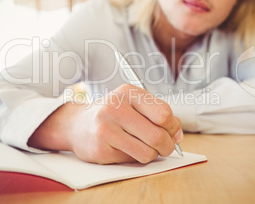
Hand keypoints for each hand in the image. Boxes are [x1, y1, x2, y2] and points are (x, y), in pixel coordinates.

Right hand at [28, 84, 182, 163]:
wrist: (76, 124)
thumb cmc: (110, 113)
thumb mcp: (133, 104)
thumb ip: (157, 115)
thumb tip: (177, 134)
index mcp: (127, 93)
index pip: (163, 113)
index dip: (172, 126)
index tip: (170, 130)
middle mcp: (115, 108)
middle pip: (157, 136)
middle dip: (167, 145)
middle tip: (164, 146)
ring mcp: (106, 130)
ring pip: (147, 153)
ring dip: (151, 154)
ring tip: (143, 146)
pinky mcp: (100, 150)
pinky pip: (132, 161)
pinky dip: (134, 158)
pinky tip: (124, 148)